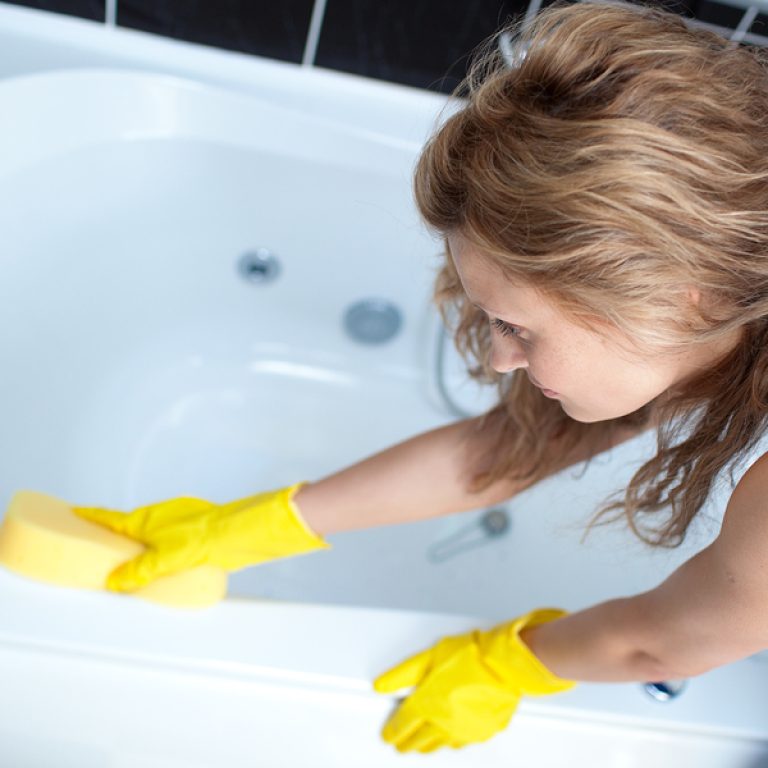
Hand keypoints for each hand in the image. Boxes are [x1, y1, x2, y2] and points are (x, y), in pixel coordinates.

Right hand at [72, 482, 329, 591]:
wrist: (241, 530)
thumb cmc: (205, 539)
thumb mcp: (164, 560)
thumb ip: (139, 571)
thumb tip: (115, 582)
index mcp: (146, 519)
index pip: (110, 518)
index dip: (91, 516)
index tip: (75, 512)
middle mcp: (160, 516)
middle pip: (130, 524)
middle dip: (115, 533)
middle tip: (100, 544)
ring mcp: (178, 520)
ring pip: (150, 531)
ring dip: (140, 542)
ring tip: (131, 560)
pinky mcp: (195, 527)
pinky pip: (168, 536)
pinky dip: (160, 546)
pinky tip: (165, 561)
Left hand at [372, 608, 575, 751]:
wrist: (504, 665)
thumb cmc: (472, 655)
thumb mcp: (431, 655)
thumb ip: (404, 673)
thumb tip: (382, 684)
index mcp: (428, 703)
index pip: (403, 723)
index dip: (392, 730)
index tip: (388, 734)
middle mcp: (444, 722)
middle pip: (419, 738)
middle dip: (407, 742)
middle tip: (399, 744)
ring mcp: (464, 730)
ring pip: (439, 744)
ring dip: (427, 746)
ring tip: (420, 747)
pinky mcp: (482, 732)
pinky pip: (460, 742)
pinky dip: (450, 742)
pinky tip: (448, 741)